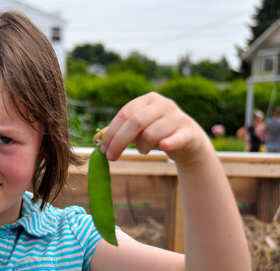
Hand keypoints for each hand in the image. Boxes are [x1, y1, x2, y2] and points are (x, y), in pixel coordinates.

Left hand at [96, 92, 210, 165]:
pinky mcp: (188, 132)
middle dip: (119, 141)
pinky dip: (169, 142)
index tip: (102, 149)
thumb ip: (117, 132)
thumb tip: (96, 138)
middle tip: (111, 157)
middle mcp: (163, 104)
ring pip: (151, 133)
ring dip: (141, 146)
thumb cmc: (158, 133)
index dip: (111, 132)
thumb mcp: (137, 130)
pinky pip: (176, 138)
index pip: (124, 114)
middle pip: (135, 122)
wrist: (189, 142)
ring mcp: (177, 117)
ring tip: (143, 149)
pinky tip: (163, 147)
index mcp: (148, 100)